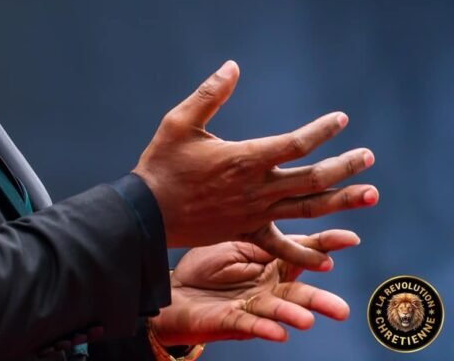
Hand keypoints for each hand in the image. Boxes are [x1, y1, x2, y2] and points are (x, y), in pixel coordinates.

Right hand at [133, 61, 377, 268]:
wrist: (146, 212)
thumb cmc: (161, 163)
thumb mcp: (179, 122)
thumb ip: (209, 94)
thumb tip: (232, 67)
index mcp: (244, 159)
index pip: (295, 144)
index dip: (322, 131)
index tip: (340, 120)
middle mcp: (256, 188)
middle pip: (312, 178)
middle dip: (345, 166)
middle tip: (368, 157)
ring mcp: (254, 213)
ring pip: (308, 209)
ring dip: (342, 201)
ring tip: (370, 193)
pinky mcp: (245, 231)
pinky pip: (281, 247)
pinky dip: (305, 254)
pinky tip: (329, 260)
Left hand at [149, 230, 358, 345]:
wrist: (177, 290)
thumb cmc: (207, 265)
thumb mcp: (235, 241)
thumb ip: (260, 228)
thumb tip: (281, 195)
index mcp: (270, 262)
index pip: (302, 253)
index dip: (326, 246)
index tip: (352, 238)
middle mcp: (268, 288)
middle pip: (298, 293)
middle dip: (321, 301)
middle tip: (344, 309)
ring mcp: (252, 306)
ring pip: (277, 312)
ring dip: (293, 316)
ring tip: (309, 319)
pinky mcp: (231, 320)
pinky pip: (248, 324)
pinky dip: (265, 328)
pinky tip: (279, 333)